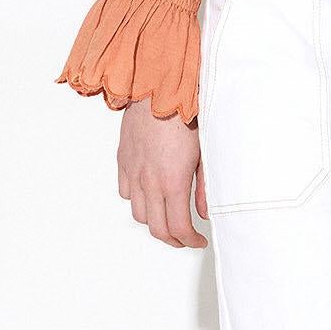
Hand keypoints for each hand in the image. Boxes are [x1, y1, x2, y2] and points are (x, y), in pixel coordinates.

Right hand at [117, 98, 209, 247]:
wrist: (159, 89)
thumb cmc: (186, 115)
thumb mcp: (205, 154)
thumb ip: (204, 188)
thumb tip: (206, 213)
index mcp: (172, 182)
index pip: (178, 227)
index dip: (189, 240)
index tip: (198, 240)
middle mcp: (149, 181)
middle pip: (156, 228)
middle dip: (173, 239)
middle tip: (185, 238)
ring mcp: (133, 172)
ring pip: (138, 213)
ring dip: (154, 221)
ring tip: (168, 217)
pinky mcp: (124, 160)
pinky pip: (126, 192)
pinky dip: (137, 200)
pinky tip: (151, 194)